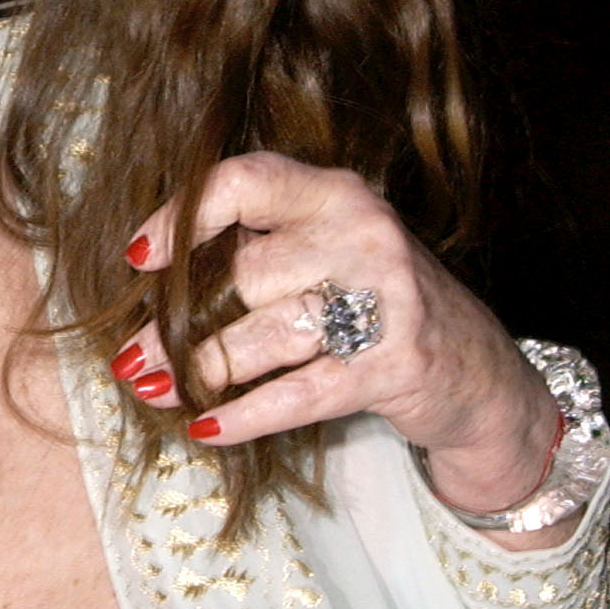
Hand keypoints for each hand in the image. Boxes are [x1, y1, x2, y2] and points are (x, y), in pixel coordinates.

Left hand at [112, 154, 562, 529]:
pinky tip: (205, 427)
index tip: (140, 258)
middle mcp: (362, 234)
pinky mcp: (392, 364)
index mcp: (335, 193)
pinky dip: (244, 415)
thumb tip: (155, 280)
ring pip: (264, 335)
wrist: (476, 371)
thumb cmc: (377, 304)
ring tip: (156, 388)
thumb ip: (260, 246)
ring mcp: (385, 298)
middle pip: (243, 274)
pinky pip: (298, 394)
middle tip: (133, 357)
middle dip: (176, 323)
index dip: (184, 218)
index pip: (246, 181)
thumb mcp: (330, 250)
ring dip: (199, 370)